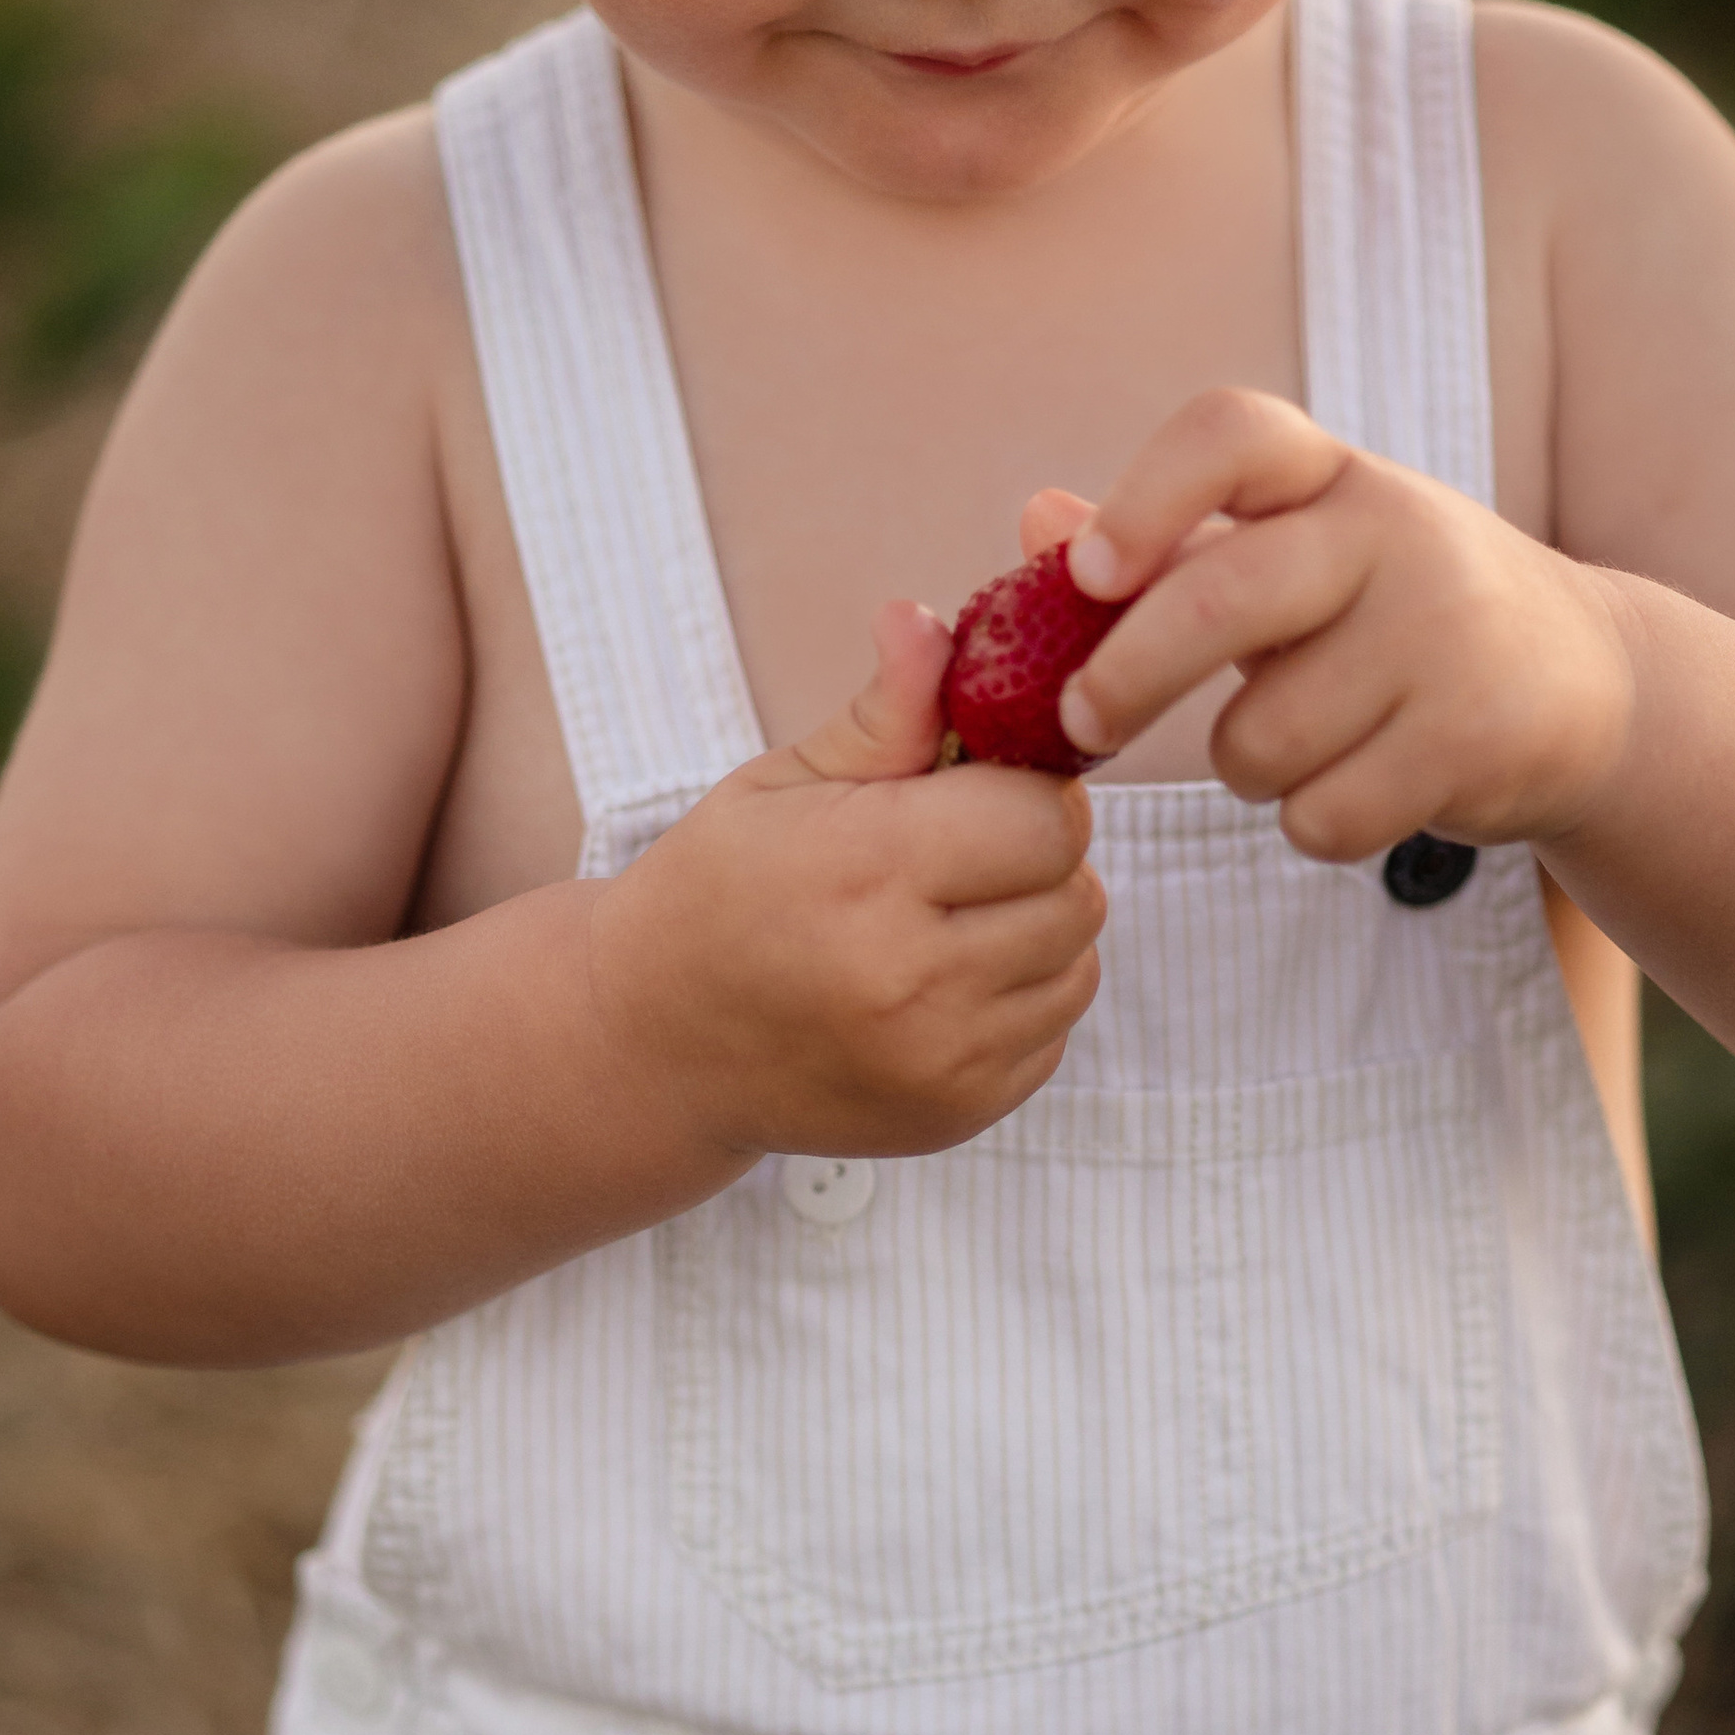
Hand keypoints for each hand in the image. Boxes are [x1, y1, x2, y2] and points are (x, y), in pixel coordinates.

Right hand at [588, 601, 1105, 1160]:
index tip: (970, 793)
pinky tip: (942, 984)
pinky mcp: (957, 1114)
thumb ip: (883, 712)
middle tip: (960, 855)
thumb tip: (927, 620)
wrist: (655, 1043)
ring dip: (1036, 929)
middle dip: (1033, 858)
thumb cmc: (720, 891)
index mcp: (864, 870)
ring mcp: (937, 1060)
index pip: (1043, 815)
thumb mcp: (783, 783)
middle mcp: (908, 978)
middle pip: (1075, 889)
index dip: (1020, 790)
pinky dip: (1020, 999)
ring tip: (950, 919)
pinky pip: (1054, 1030)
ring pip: (1078, 961)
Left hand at [1049, 390, 1635, 861]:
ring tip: (1302, 745)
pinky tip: (1360, 789)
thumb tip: (1036, 519)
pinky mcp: (1476, 738)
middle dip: (1126, 677)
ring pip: (1262, 740)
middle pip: (1221, 602)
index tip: (1085, 573)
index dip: (1145, 497)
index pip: (1230, 432)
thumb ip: (1172, 543)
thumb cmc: (1396, 613)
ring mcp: (1444, 635)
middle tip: (1080, 722)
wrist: (1587, 681)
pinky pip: (1325, 815)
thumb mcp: (1299, 555)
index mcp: (1332, 477)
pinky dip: (1315, 824)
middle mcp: (1394, 533)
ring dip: (1249, 769)